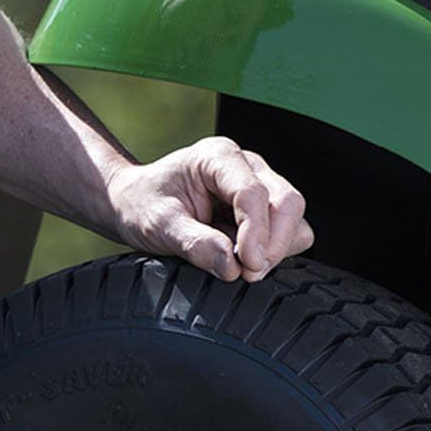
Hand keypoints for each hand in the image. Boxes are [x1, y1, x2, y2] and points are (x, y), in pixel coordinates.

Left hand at [105, 137, 313, 282]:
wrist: (135, 203)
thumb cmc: (143, 205)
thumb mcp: (157, 225)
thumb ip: (193, 243)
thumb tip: (231, 267)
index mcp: (218, 157)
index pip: (254, 192)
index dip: (257, 232)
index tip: (247, 266)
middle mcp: (246, 166)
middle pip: (287, 202)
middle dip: (274, 243)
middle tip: (247, 273)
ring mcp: (260, 185)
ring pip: (294, 219)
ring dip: (275, 250)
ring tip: (239, 265)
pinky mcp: (265, 210)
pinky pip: (289, 233)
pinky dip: (272, 252)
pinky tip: (242, 258)